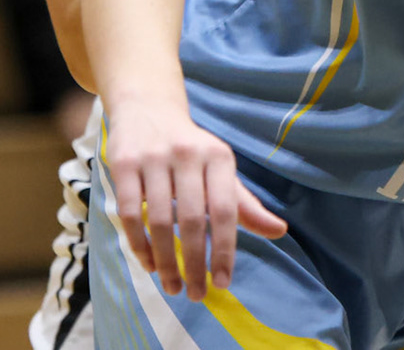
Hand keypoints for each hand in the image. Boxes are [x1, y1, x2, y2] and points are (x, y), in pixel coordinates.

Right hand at [103, 96, 286, 299]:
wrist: (148, 109)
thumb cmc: (192, 150)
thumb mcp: (221, 170)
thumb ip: (245, 204)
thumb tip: (280, 231)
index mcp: (219, 156)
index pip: (225, 210)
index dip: (225, 250)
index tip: (223, 283)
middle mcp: (188, 153)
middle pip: (192, 220)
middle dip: (195, 263)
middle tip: (196, 294)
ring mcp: (153, 157)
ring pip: (160, 220)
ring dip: (166, 261)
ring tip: (173, 287)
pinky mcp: (123, 163)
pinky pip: (130, 213)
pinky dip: (139, 244)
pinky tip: (149, 265)